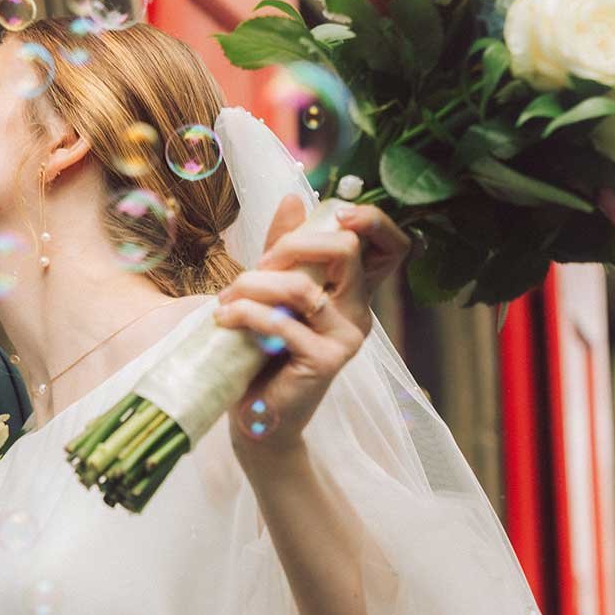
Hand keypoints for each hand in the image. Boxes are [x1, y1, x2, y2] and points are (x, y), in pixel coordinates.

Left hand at [216, 192, 412, 457]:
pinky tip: (224, 319)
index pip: (390, 246)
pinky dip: (246, 315)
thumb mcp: (273, 291)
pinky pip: (283, 323)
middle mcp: (360, 312)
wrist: (259, 416)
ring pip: (303, 287)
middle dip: (293, 245)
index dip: (373, 221)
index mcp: (353, 292)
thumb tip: (294, 198)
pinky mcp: (326, 362)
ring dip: (254, 284)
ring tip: (226, 300)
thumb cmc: (265, 353)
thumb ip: (285, 248)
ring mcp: (346, 338)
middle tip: (256, 267)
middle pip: (346, 250)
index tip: (336, 213)